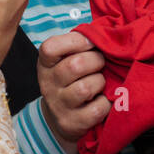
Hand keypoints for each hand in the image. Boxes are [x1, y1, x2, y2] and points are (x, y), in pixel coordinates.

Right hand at [36, 30, 109, 153]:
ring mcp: (59, 105)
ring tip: (101, 83)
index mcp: (46, 64)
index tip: (91, 43)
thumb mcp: (67, 60)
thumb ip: (80, 45)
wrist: (62, 119)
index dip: (76, 41)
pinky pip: (97, 109)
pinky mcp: (71, 123)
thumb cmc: (72, 81)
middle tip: (101, 64)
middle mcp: (48, 84)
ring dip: (101, 83)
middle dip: (96, 61)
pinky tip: (104, 100)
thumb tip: (107, 30)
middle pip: (75, 65)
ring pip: (86, 88)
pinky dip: (106, 104)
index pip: (50, 47)